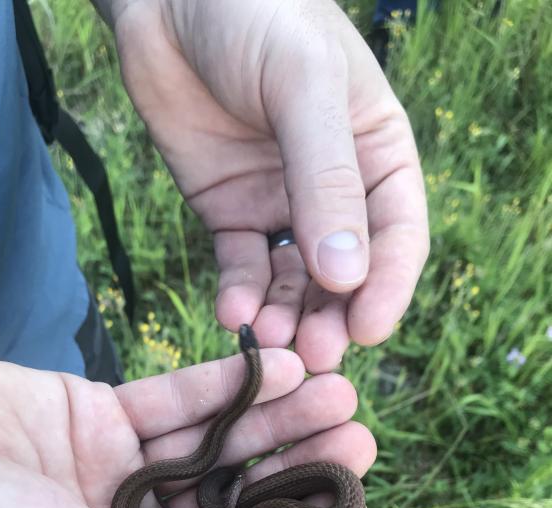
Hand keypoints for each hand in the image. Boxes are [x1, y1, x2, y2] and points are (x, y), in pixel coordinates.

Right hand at [0, 351, 374, 507]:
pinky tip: (275, 367)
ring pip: (216, 447)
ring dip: (276, 420)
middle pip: (238, 504)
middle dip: (299, 469)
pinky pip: (174, 401)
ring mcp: (115, 477)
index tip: (355, 504)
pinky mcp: (96, 419)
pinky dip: (225, 385)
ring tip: (336, 390)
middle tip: (359, 434)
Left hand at [109, 0, 428, 371]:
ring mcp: (282, 205)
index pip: (398, 234)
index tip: (369, 330)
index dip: (388, 286)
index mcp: (378, 154)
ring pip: (294, 280)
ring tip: (269, 344)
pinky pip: (242, 266)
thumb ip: (326, 178)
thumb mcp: (303, 86)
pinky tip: (232, 312)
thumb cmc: (254, 17)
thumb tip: (346, 274)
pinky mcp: (230, 214)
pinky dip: (239, 294)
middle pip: (345, 272)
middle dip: (333, 316)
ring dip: (285, 316)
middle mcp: (335, 190)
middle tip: (314, 354)